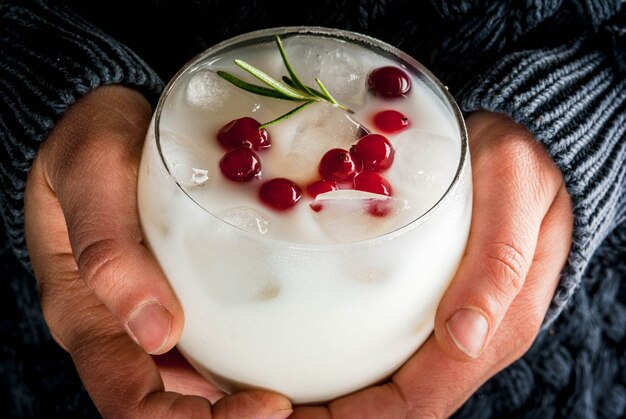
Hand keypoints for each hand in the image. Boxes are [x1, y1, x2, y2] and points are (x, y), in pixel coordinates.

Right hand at [24, 85, 291, 417]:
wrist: (97, 128)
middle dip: (232, 417)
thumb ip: (110, 248)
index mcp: (87, 316)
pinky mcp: (175, 295)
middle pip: (171, 405)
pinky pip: (210, 344)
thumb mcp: (91, 175)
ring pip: (194, 384)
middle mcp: (119, 330)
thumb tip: (156, 331)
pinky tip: (290, 348)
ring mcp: (148, 316)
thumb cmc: (88, 144)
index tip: (268, 405)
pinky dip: (247, 359)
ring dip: (244, 398)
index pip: (134, 402)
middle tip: (298, 403)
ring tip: (309, 391)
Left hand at [290, 110, 573, 417]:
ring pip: (381, 384)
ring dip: (326, 396)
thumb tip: (464, 338)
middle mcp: (466, 342)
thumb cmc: (520, 168)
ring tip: (265, 383)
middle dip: (327, 415)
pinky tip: (296, 342)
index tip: (292, 412)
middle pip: (390, 408)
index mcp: (491, 333)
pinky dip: (335, 358)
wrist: (529, 151)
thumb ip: (497, 265)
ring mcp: (446, 327)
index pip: (416, 407)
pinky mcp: (428, 305)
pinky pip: (379, 348)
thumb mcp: (512, 198)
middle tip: (261, 401)